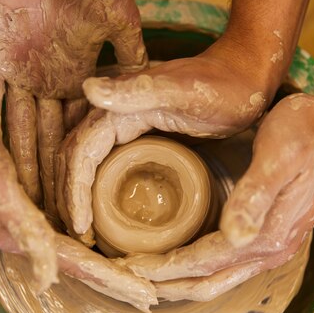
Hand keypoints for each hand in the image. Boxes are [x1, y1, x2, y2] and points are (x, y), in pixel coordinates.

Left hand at [0, 0, 146, 220]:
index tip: (81, 218)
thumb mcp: (124, 21)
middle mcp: (54, 83)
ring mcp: (24, 72)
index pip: (85, 144)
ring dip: (20, 169)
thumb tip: (118, 103)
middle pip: (51, 146)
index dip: (82, 181)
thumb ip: (128, 62)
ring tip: (21, 209)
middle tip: (50, 227)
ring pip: (20, 131)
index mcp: (85, 79)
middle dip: (51, 186)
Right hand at [0, 31, 155, 310]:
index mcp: (21, 234)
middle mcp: (26, 230)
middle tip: (149, 295)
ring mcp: (27, 216)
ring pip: (75, 245)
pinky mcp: (26, 198)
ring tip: (135, 272)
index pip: (76, 265)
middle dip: (114, 279)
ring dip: (104, 262)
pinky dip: (88, 234)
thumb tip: (52, 277)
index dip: (111, 281)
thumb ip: (23, 230)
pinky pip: (65, 222)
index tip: (145, 295)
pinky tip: (102, 234)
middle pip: (80, 262)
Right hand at [56, 41, 273, 236]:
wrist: (244, 77)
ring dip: (78, 193)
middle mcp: (114, 113)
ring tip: (84, 228)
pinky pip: (106, 162)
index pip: (81, 152)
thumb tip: (88, 90)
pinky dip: (97, 186)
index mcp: (118, 107)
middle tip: (78, 235)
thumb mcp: (183, 92)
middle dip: (69, 196)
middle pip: (76, 157)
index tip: (81, 226)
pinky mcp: (138, 134)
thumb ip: (139, 90)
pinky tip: (104, 209)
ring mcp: (125, 124)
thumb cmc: (223, 87)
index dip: (74, 190)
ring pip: (87, 161)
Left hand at [119, 91, 313, 300]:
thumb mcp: (279, 155)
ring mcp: (274, 245)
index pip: (205, 262)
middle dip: (168, 283)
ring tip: (148, 273)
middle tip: (128, 276)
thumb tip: (233, 236)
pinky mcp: (274, 234)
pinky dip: (201, 269)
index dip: (166, 268)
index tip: (131, 267)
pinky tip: (184, 258)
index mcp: (268, 233)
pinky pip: (229, 265)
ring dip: (182, 280)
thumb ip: (255, 196)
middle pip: (209, 282)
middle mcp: (271, 248)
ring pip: (219, 278)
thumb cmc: (309, 134)